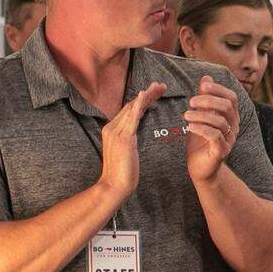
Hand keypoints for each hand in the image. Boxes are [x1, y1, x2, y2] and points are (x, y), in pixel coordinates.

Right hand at [97, 82, 166, 200]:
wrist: (114, 186)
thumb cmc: (123, 173)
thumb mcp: (126, 152)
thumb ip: (129, 140)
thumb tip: (135, 134)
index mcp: (112, 130)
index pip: (129, 110)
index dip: (142, 99)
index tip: (155, 92)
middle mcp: (111, 127)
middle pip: (131, 105)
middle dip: (147, 94)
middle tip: (161, 85)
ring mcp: (116, 132)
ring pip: (133, 108)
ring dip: (147, 95)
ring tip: (160, 86)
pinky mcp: (123, 138)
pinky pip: (132, 118)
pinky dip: (138, 105)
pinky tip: (145, 95)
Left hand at [185, 76, 238, 181]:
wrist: (200, 168)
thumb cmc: (200, 141)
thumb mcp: (200, 116)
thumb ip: (204, 98)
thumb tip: (206, 77)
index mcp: (231, 117)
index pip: (231, 97)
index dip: (219, 89)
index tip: (203, 85)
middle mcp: (234, 127)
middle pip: (227, 107)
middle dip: (208, 101)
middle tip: (190, 102)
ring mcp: (229, 140)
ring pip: (220, 121)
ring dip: (201, 115)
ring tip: (186, 115)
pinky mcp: (221, 151)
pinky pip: (215, 136)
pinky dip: (201, 128)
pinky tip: (189, 126)